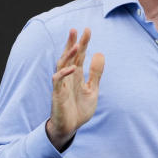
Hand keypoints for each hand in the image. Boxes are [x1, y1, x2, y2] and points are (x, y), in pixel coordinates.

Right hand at [46, 28, 104, 150]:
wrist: (70, 128)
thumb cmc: (79, 109)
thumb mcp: (92, 89)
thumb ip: (96, 73)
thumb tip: (100, 53)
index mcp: (77, 75)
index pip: (79, 55)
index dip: (83, 43)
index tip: (87, 30)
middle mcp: (68, 77)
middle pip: (69, 56)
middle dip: (72, 43)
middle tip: (76, 29)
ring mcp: (62, 84)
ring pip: (62, 65)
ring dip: (68, 55)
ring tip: (76, 45)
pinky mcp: (58, 94)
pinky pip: (58, 81)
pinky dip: (64, 74)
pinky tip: (72, 68)